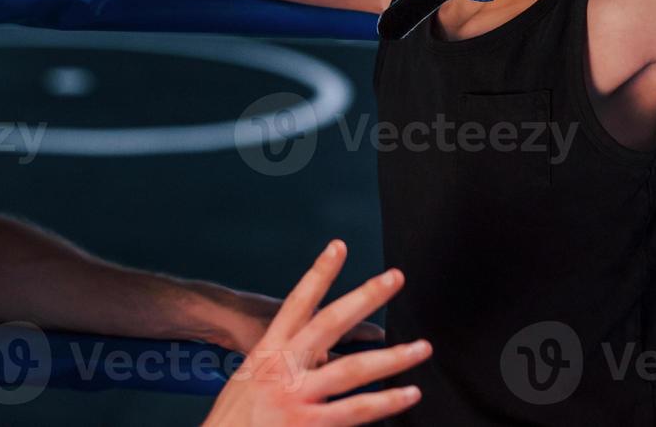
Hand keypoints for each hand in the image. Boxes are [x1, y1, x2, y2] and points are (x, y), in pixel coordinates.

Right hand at [202, 240, 429, 426]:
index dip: (319, 273)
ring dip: (393, 358)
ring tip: (422, 348)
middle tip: (394, 277)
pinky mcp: (305, 425)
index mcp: (268, 352)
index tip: (339, 247)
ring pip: (353, 370)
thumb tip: (323, 353)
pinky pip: (354, 412)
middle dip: (365, 297)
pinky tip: (408, 394)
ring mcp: (295, 397)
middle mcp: (282, 368)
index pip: (297, 303)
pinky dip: (385, 403)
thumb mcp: (250, 379)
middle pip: (330, 323)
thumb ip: (287, 362)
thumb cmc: (234, 418)